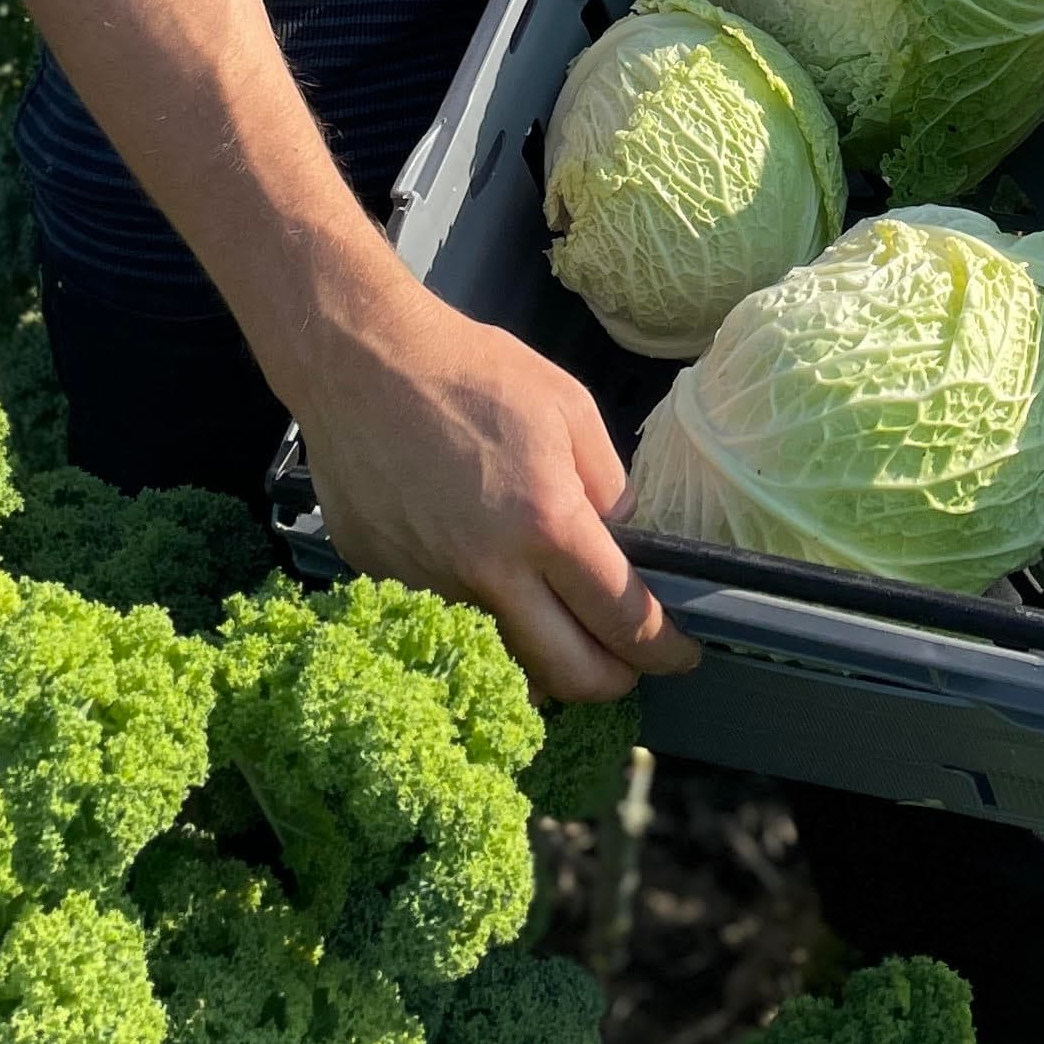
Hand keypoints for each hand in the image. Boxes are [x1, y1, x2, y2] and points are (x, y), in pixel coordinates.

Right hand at [289, 277, 697, 701]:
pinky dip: (484, 628)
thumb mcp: (569, 408)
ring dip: (547, 665)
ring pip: (507, 664)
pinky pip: (451, 629)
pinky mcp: (387, 586)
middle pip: (568, 674)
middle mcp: (489, 573)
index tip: (681, 652)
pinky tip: (493, 594)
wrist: (362, 363)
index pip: (623, 620)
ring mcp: (432, 588)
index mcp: (547, 524)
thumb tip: (622, 541)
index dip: (662, 648)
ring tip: (565, 637)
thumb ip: (607, 484)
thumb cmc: (471, 372)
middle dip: (613, 680)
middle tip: (630, 664)